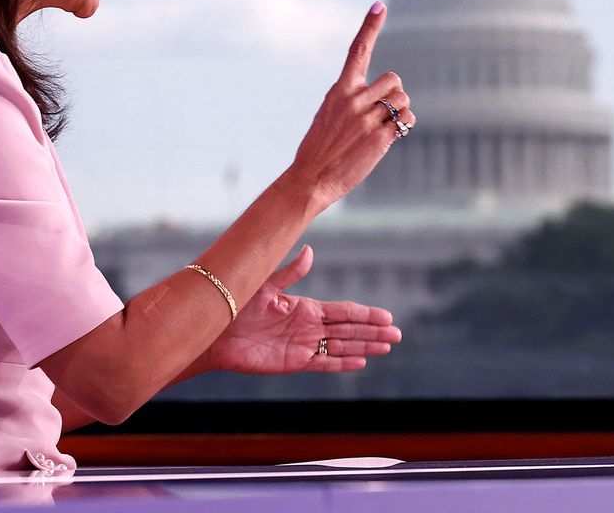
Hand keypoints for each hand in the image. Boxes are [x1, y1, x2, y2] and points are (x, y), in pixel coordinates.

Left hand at [205, 245, 401, 373]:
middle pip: (348, 329)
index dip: (365, 313)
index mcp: (304, 307)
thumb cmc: (236, 304)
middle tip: (397, 334)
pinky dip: (341, 363)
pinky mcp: (293, 362)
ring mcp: (302, 345)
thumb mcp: (265, 285)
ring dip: (364, 347)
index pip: (343, 311)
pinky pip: (323, 363)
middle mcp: (308, 326)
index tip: (386, 315)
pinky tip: (360, 362)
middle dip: (372, 331)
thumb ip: (290, 273)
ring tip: (386, 347)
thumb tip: (310, 251)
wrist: (216, 332)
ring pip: (340, 346)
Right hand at [286, 2, 416, 208]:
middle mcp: (353, 99)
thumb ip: (352, 102)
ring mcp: (366, 117)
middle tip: (381, 113)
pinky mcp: (380, 136)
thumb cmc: (320, 149)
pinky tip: (388, 138)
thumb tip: (382, 99)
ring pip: (403, 99)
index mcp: (339, 90)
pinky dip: (404, 127)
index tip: (380, 6)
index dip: (369, 26)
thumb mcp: (329, 116)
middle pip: (394, 79)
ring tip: (380, 128)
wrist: (311, 178)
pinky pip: (407, 120)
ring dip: (399, 112)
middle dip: (394, 94)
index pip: (357, 51)